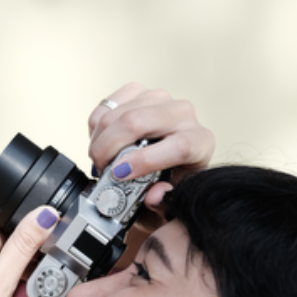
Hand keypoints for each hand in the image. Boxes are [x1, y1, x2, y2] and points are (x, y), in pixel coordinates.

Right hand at [86, 83, 214, 208]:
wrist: (166, 164)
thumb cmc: (169, 183)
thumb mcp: (171, 203)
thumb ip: (164, 204)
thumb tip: (153, 196)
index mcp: (200, 142)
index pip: (178, 146)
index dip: (145, 161)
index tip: (120, 174)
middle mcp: (184, 115)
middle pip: (138, 122)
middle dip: (109, 148)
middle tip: (100, 169)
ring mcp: (160, 99)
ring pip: (118, 114)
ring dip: (99, 140)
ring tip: (99, 160)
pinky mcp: (139, 92)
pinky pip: (109, 104)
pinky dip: (97, 126)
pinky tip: (101, 141)